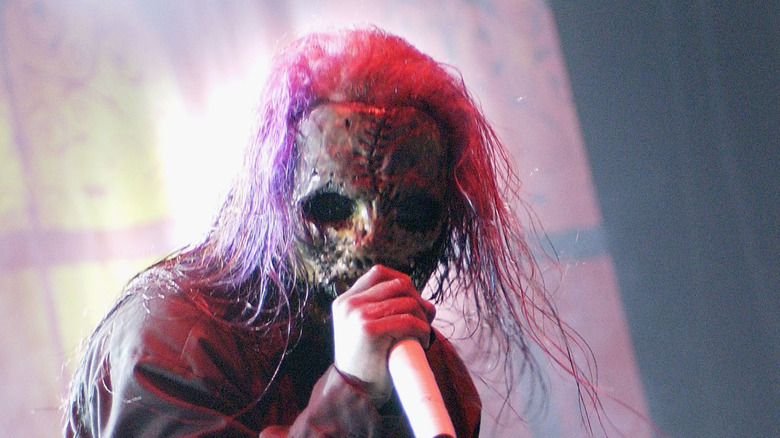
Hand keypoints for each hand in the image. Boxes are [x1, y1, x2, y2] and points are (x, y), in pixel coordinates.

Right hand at [331, 265, 435, 404]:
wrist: (354, 392)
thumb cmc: (368, 362)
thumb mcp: (367, 328)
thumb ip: (385, 308)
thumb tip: (427, 303)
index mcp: (345, 300)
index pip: (380, 273)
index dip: (404, 283)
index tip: (414, 303)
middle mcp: (349, 304)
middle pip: (398, 284)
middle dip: (419, 300)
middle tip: (426, 320)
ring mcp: (357, 315)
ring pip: (407, 302)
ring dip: (423, 319)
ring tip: (423, 335)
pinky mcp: (369, 330)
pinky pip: (408, 320)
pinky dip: (422, 330)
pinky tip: (422, 342)